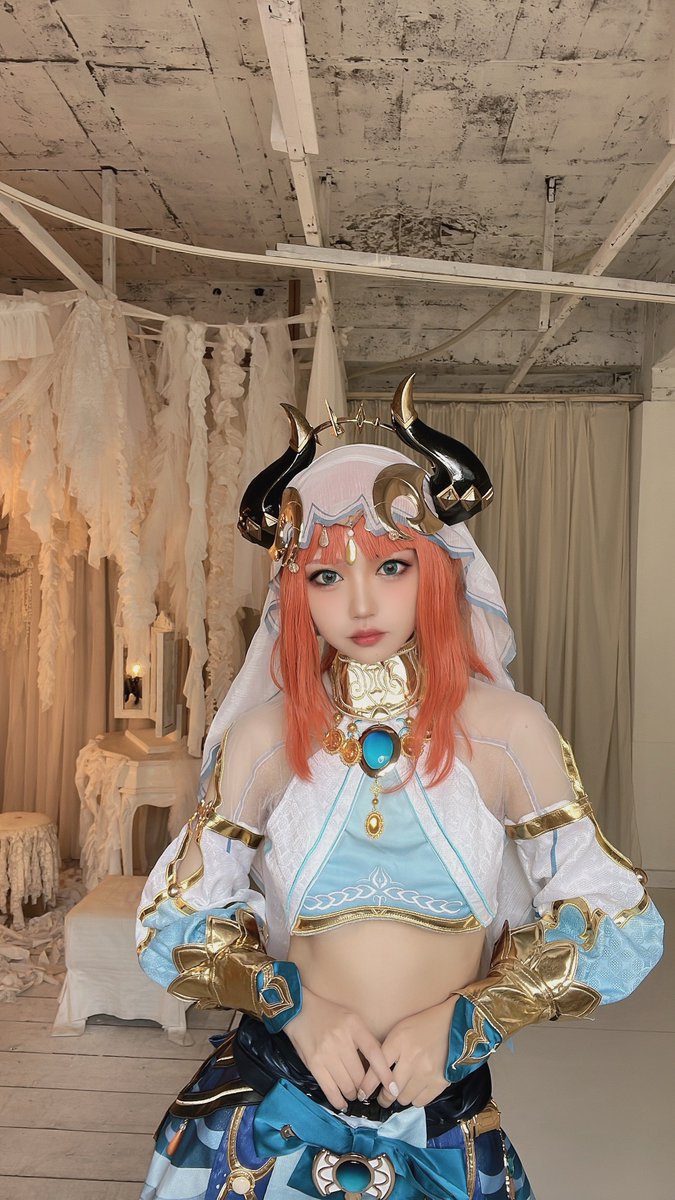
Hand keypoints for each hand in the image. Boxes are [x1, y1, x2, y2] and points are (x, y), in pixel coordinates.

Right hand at [284, 986, 394, 1110]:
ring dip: (352, 1094)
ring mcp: (326, 1053)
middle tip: (364, 1091)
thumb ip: (364, 1039)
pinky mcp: (314, 1063)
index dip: (385, 1073)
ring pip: (346, 1085)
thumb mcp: (352, 1019)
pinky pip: (329, 1089)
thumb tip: (380, 1064)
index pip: (375, 1053)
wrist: (299, 1010)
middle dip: (364, 1088)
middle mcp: (341, 1040)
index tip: (392, 1088)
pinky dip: (337, 1100)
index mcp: (354, 1026)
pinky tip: (341, 1103)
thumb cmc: (329, 1015)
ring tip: (353, 1094)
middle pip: (360, 1075)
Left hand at [359, 996, 456, 1108]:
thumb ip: (387, 1050)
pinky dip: (416, 1098)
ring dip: (401, 1096)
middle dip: (384, 1097)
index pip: (376, 1070)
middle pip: (389, 1091)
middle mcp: (411, 1059)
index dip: (366, 1086)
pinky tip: (416, 1089)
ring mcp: (426, 1072)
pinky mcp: (439, 1082)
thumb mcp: (400, 1030)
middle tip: (383, 1096)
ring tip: (403, 1089)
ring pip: (404, 1099)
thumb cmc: (423, 1026)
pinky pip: (420, 1102)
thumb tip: (374, 1074)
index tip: (362, 1094)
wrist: (455, 1025)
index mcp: (398, 1042)